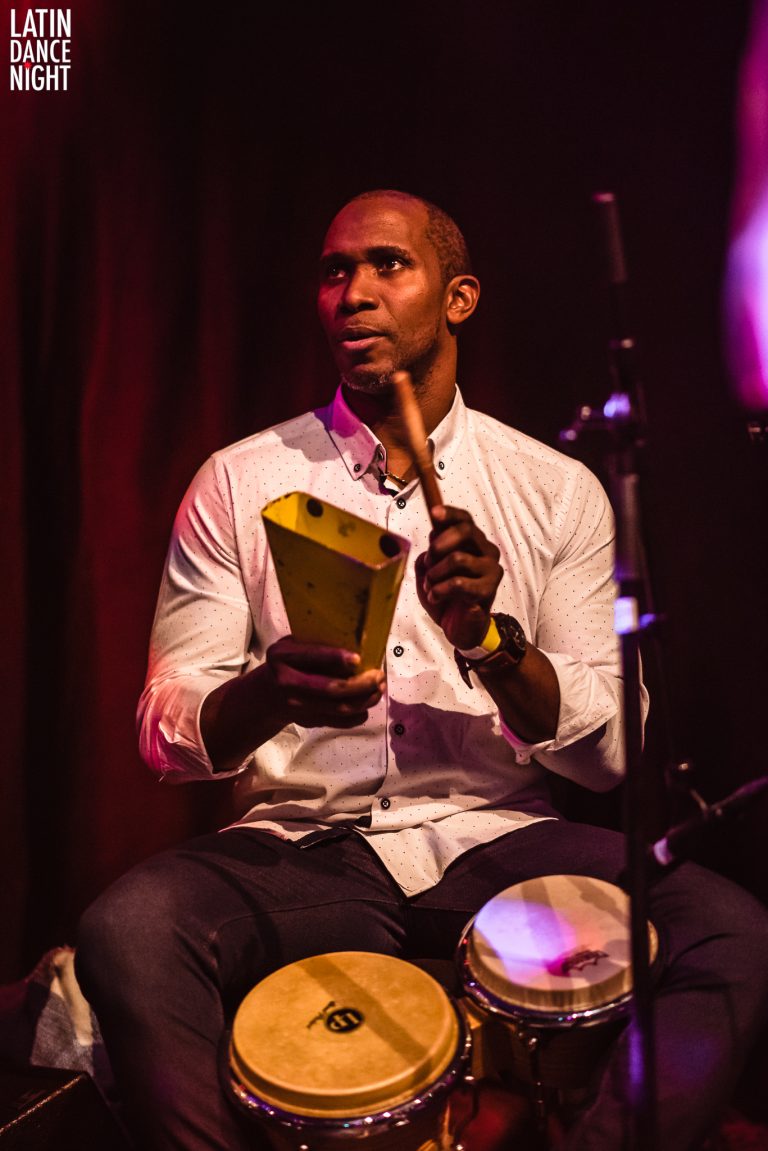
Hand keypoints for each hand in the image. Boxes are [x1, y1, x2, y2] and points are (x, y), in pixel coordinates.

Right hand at [265, 637, 385, 728]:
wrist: (267, 696)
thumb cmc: (287, 663)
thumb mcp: (291, 646)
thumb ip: (314, 645)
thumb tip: (358, 641)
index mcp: (282, 657)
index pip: (310, 658)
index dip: (335, 658)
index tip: (358, 658)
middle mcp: (288, 683)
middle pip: (331, 688)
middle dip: (361, 683)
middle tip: (379, 676)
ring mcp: (297, 706)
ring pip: (339, 707)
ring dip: (365, 699)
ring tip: (379, 689)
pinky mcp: (308, 721)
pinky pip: (339, 722)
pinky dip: (358, 714)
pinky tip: (367, 704)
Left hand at [415, 505, 502, 649]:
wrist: (460, 628)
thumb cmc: (447, 597)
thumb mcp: (430, 572)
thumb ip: (429, 555)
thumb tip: (430, 545)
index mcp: (473, 543)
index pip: (464, 520)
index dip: (450, 514)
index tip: (434, 514)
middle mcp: (486, 552)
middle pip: (466, 531)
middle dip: (439, 544)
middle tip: (429, 561)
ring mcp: (491, 570)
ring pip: (458, 558)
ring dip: (435, 574)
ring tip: (430, 586)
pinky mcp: (488, 590)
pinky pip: (458, 583)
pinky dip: (440, 590)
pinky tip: (436, 597)